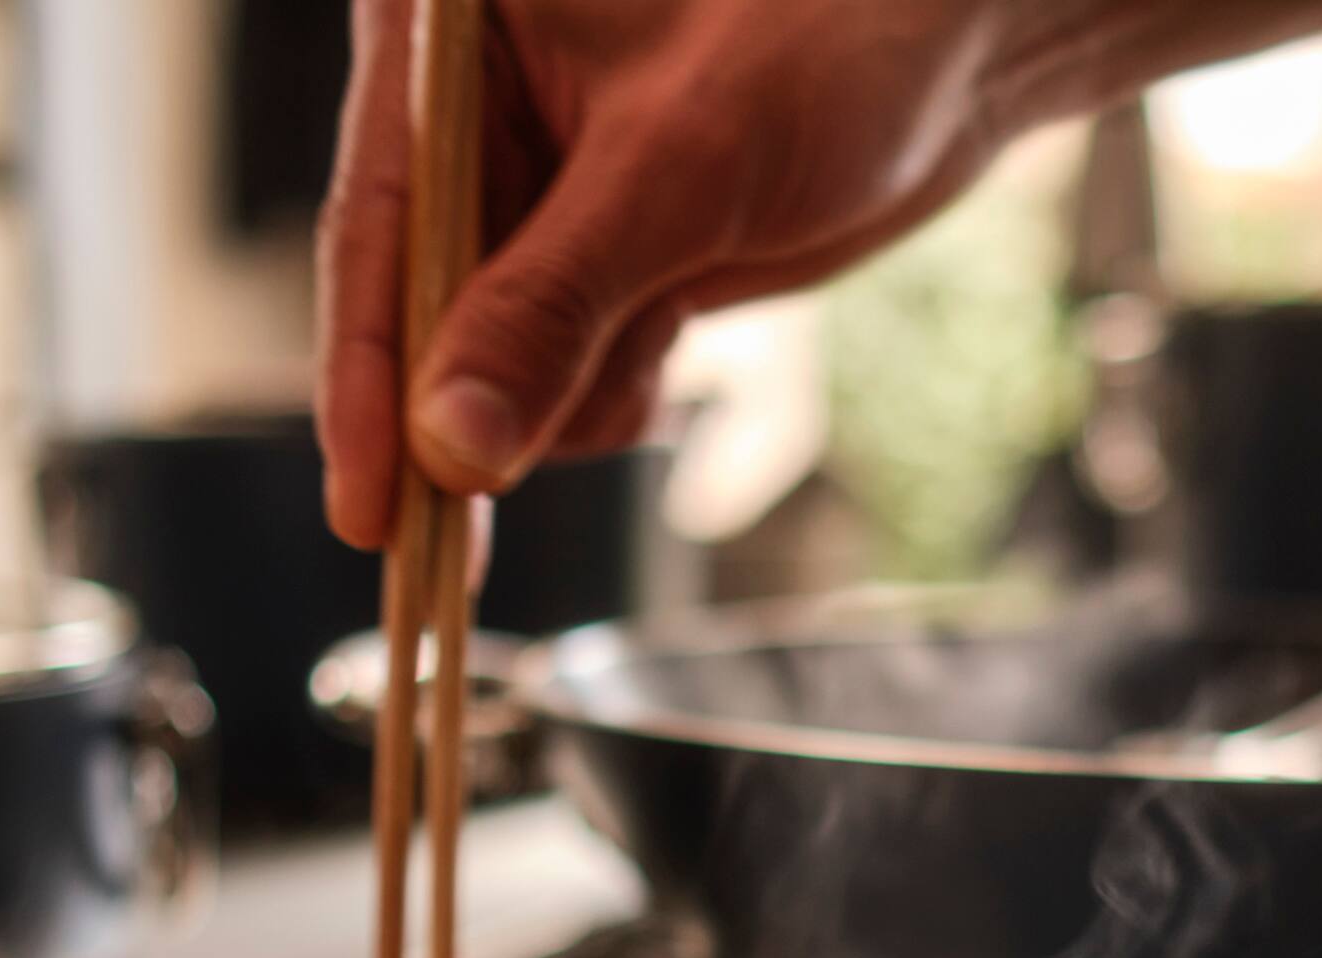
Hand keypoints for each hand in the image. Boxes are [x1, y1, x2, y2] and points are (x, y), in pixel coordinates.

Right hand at [315, 0, 1321, 548]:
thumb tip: (451, 448)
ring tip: (652, 342)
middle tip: (458, 543)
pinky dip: (606, 394)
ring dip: (562, 401)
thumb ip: (553, 308)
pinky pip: (562, 370)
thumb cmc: (827, 41)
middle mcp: (470, 112)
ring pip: (492, 362)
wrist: (956, 51)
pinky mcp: (599, 252)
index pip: (374, 225)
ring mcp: (533, 192)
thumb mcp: (675, 172)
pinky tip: (666, 349)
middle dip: (472, 411)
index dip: (366, 380)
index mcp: (443, 37)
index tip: (367, 510)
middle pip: (420, 310)